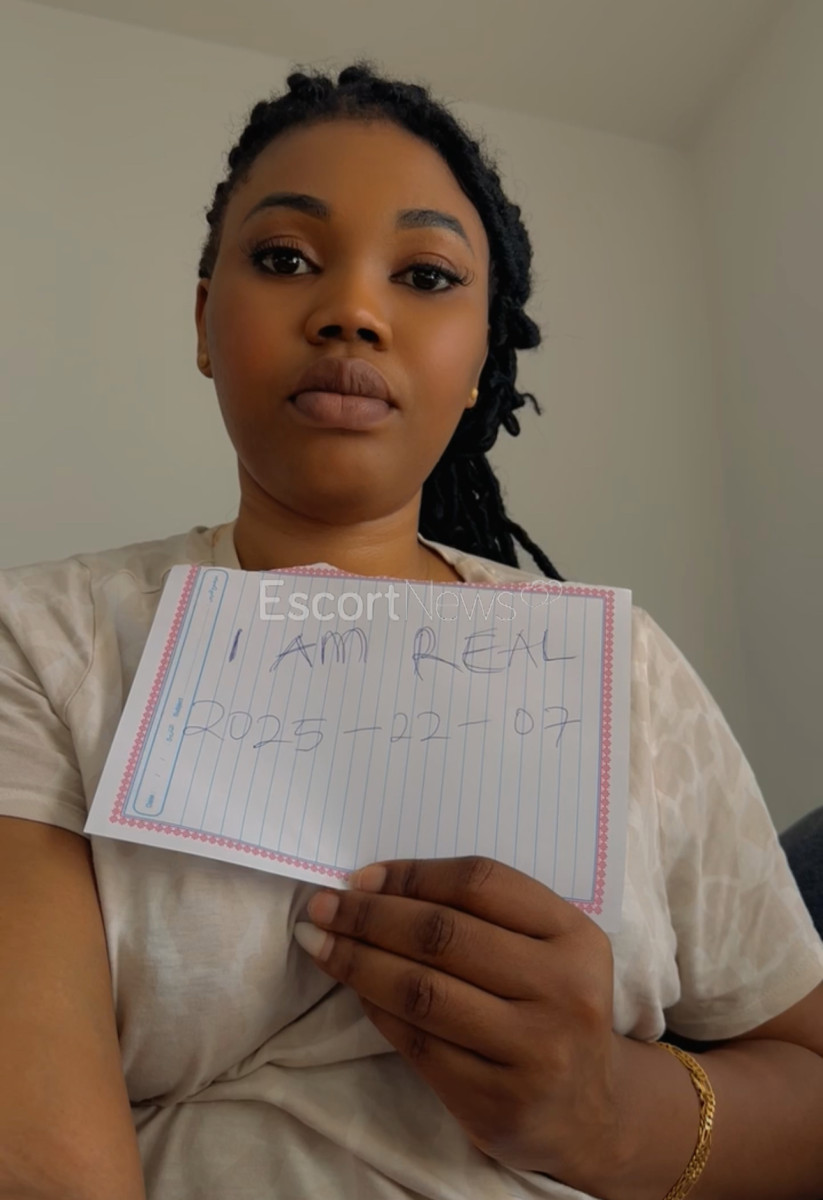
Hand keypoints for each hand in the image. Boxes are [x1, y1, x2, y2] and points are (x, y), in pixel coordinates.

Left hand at [294, 856, 620, 1183]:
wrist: (590, 1113)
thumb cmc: (552, 1006)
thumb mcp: (547, 948)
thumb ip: (484, 912)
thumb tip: (374, 884)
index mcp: (575, 936)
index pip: (480, 883)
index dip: (411, 875)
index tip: (360, 877)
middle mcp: (563, 992)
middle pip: (443, 935)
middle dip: (369, 916)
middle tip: (323, 906)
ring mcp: (533, 1053)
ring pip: (422, 991)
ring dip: (357, 961)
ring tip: (318, 942)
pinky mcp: (497, 1103)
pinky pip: (417, 1044)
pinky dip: (375, 1010)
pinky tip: (354, 989)